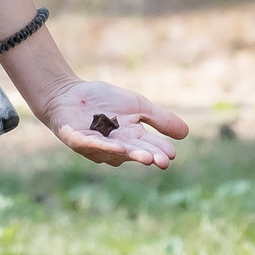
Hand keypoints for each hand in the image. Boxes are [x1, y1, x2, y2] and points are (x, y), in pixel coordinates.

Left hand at [33, 80, 187, 168]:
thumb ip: (159, 118)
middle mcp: (116, 146)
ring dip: (130, 154)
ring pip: (115, 153)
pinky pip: (92, 145)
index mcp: (131, 138)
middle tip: (163, 161)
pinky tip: (118, 147)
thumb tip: (186, 133)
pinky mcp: (78, 140)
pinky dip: (105, 147)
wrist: (69, 94)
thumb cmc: (103, 101)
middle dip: (148, 156)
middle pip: (134, 153)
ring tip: (146, 157)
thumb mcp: (137, 106)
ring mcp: (97, 146)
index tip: (172, 154)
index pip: (149, 146)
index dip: (160, 150)